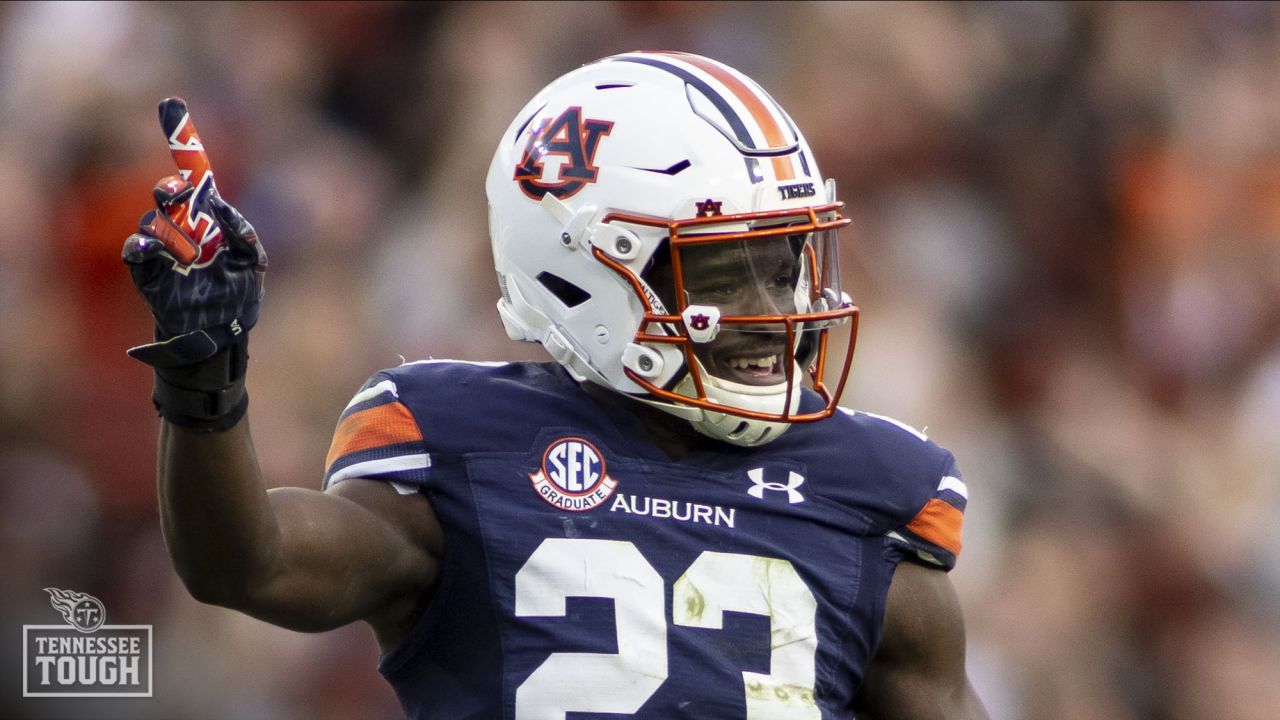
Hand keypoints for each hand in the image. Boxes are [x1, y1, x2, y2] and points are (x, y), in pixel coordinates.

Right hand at [123, 97, 266, 368]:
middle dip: (172, 189)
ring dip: (171, 230)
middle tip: (180, 194)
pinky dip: (140, 245)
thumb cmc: (238, 297)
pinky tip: (151, 247)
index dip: (182, 140)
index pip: (194, 174)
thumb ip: (243, 233)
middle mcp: (182, 228)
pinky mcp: (147, 273)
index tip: (171, 104)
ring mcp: (163, 249)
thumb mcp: (253, 263)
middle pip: (168, 194)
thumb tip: (218, 204)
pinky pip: (135, 251)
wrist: (220, 336)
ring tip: (191, 254)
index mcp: (209, 219)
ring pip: (154, 222)